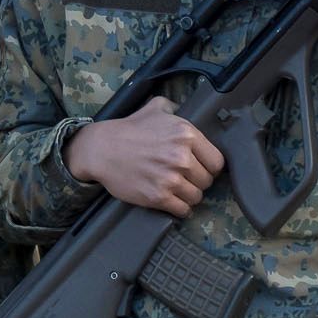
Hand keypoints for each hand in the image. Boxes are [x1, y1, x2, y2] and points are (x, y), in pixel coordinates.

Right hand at [63, 96, 223, 216]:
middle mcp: (182, 157)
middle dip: (196, 181)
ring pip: (196, 197)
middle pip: (207, 181)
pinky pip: (182, 210)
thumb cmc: (128, 129)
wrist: (100, 149)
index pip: (217, 162)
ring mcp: (170, 178)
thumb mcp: (155, 108)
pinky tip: (172, 201)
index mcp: (186, 134)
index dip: (208, 166)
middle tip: (184, 178)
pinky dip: (179, 208)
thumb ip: (175, 108)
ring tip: (176, 189)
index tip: (199, 167)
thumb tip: (188, 109)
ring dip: (187, 195)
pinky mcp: (158, 196)